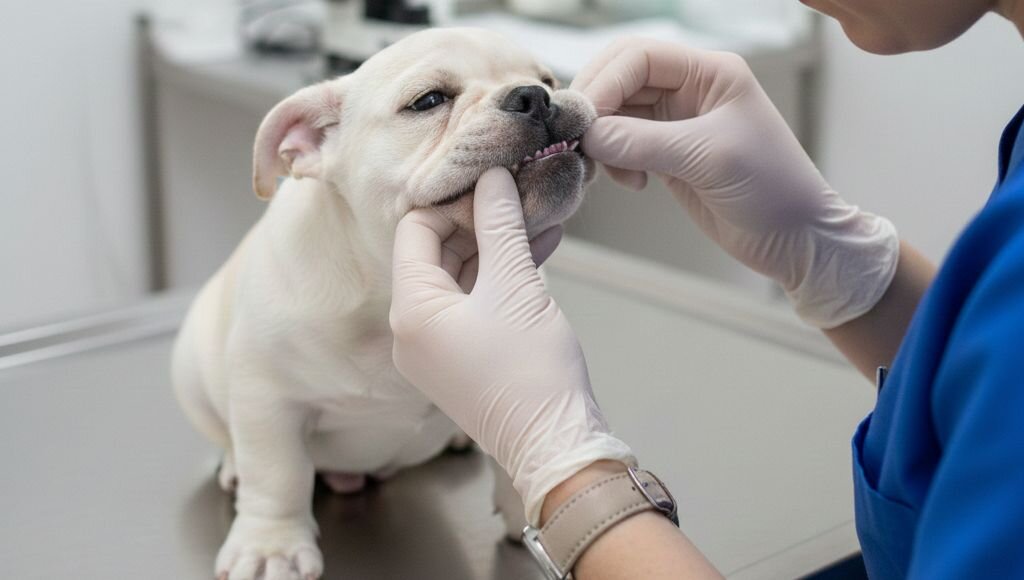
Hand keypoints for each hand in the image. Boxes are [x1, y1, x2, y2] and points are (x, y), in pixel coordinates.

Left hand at [389, 167, 633, 524]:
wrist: (555, 445)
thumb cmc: (532, 373)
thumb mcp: (517, 285)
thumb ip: (500, 225)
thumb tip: (491, 178)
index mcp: (411, 311)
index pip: (415, 230)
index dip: (454, 203)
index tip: (492, 186)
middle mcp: (410, 331)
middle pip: (434, 253)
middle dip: (478, 222)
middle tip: (516, 196)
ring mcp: (434, 348)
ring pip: (458, 277)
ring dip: (495, 246)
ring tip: (535, 216)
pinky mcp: (460, 358)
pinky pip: (472, 303)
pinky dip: (500, 277)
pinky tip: (538, 249)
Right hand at [572, 38, 898, 327]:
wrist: (796, 240)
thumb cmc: (774, 189)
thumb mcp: (706, 158)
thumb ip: (643, 142)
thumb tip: (589, 135)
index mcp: (711, 72)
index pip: (639, 57)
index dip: (605, 83)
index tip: (583, 120)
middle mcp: (691, 90)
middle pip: (621, 79)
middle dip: (596, 106)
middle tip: (580, 140)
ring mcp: (677, 123)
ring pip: (617, 114)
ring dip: (603, 139)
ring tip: (610, 170)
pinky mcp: (668, 155)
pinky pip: (623, 145)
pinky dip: (614, 161)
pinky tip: (632, 184)